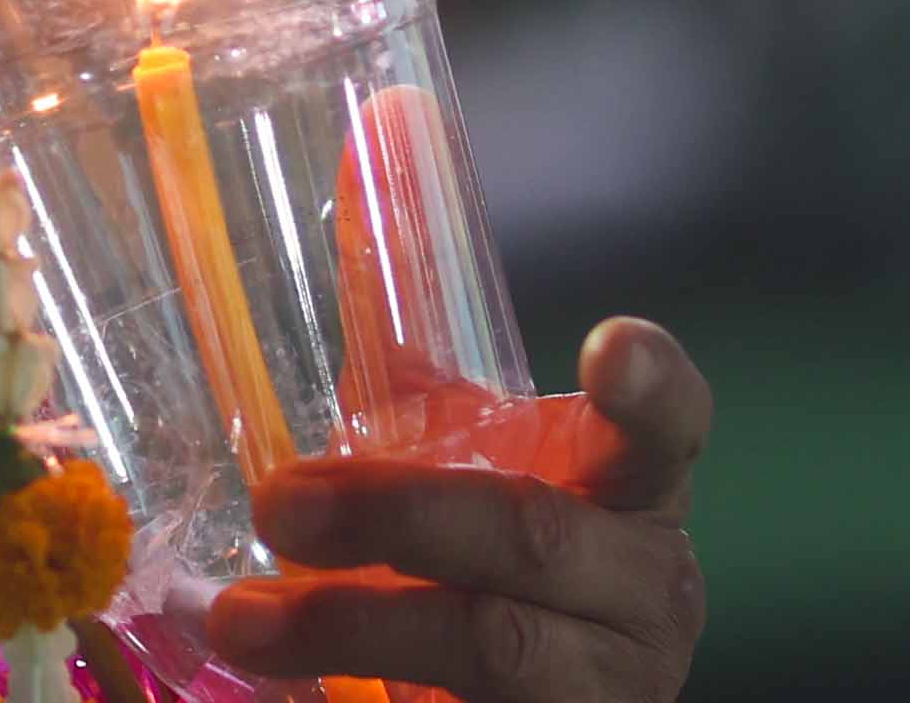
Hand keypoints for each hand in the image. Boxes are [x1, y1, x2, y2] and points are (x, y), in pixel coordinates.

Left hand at [199, 318, 709, 702]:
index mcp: (637, 495)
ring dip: (349, 624)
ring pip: (492, 646)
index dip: (650, 389)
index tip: (609, 347)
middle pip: (532, 535)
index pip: (670, 428)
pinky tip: (286, 685)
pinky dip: (358, 692)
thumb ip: (426, 399)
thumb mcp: (483, 482)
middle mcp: (646, 591)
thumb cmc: (504, 577)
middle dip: (392, 513)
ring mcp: (612, 686)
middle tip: (277, 503)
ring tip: (239, 617)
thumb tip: (351, 252)